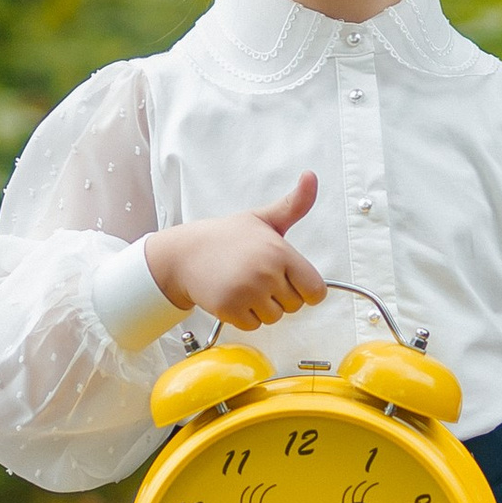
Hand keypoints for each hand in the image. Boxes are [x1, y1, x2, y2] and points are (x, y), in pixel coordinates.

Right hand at [144, 175, 326, 329]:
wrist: (185, 253)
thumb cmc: (227, 237)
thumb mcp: (264, 218)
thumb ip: (294, 204)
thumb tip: (311, 177)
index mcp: (280, 252)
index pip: (316, 290)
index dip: (305, 288)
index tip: (291, 280)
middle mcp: (266, 273)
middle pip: (295, 306)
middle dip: (281, 296)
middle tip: (259, 276)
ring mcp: (247, 293)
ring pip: (274, 318)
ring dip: (262, 308)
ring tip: (245, 285)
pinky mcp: (230, 309)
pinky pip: (252, 326)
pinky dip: (244, 317)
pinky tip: (233, 295)